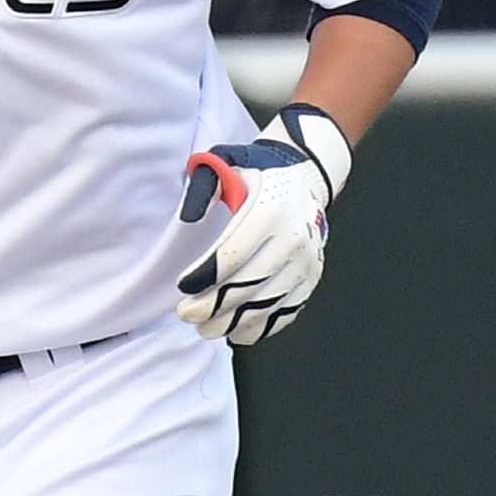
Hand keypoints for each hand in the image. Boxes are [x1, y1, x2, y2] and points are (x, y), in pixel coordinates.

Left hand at [175, 104, 351, 343]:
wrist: (304, 176)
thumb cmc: (256, 173)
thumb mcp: (226, 163)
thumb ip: (204, 187)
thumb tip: (188, 219)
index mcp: (271, 209)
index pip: (233, 253)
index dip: (204, 275)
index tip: (182, 287)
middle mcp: (294, 237)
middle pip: (248, 283)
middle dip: (213, 305)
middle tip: (186, 314)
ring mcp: (307, 260)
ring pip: (267, 303)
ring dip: (233, 322)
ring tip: (205, 328)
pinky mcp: (312, 277)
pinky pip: (287, 310)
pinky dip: (261, 326)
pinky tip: (236, 331)